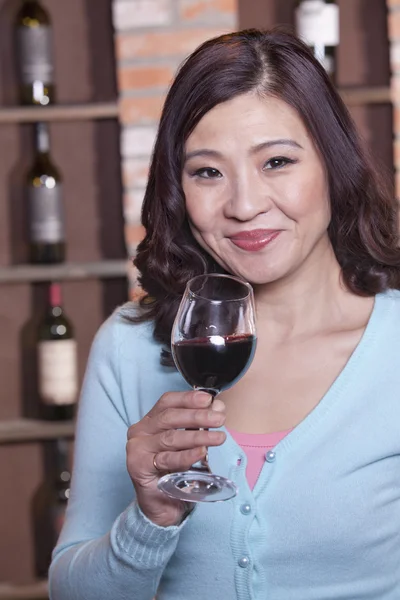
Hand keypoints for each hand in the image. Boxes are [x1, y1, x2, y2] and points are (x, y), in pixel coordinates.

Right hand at [126, 391, 225, 526]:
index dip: (188, 398)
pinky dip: (187, 455)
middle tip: (219, 418)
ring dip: (197, 436)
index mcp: (150, 421)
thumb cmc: (174, 471)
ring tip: (218, 437)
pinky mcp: (139, 468)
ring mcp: (137, 449)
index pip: (168, 402)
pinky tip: (202, 452)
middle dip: (198, 416)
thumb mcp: (188, 444)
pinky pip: (167, 459)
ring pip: (170, 438)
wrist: (162, 506)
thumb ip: (200, 424)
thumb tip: (218, 407)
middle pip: (170, 417)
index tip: (209, 399)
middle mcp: (140, 432)